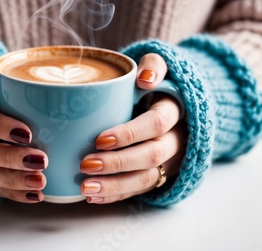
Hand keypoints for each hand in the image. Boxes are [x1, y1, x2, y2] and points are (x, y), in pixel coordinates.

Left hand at [80, 53, 184, 203]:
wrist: (172, 104)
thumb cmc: (155, 85)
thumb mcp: (159, 66)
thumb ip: (154, 65)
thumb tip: (145, 79)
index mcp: (174, 111)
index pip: (156, 124)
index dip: (130, 133)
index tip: (100, 138)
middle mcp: (175, 139)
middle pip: (151, 156)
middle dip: (118, 163)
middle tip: (86, 165)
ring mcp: (169, 160)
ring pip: (147, 178)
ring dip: (115, 185)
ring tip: (85, 187)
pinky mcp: (159, 174)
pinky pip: (140, 189)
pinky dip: (117, 195)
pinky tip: (93, 196)